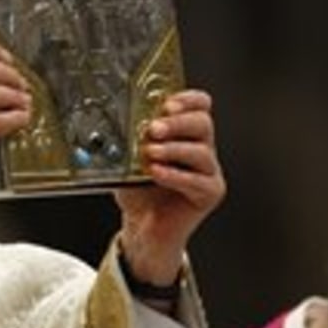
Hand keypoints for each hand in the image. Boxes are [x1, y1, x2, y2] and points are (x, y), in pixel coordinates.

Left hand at [115, 90, 224, 284]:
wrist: (143, 227)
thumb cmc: (139, 191)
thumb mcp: (128, 160)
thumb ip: (128, 143)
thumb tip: (116, 125)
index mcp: (185, 132)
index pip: (199, 104)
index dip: (186, 100)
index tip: (166, 104)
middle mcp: (201, 147)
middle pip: (203, 123)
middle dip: (177, 122)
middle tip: (154, 128)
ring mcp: (209, 170)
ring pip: (202, 151)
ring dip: (174, 149)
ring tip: (151, 153)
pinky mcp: (211, 192)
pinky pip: (198, 181)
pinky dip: (176, 175)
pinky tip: (157, 173)